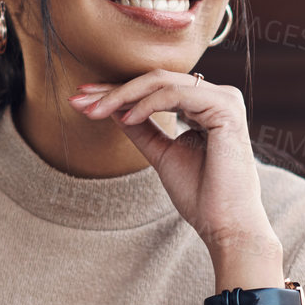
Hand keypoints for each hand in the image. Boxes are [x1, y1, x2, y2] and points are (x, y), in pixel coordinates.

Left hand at [69, 68, 279, 257]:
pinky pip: (176, 95)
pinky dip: (146, 104)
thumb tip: (111, 106)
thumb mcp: (161, 153)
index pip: (156, 89)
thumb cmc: (201, 196)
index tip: (83, 100)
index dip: (117, 91)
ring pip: (162, 82)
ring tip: (94, 111)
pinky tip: (124, 117)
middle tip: (78, 99)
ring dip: (122, 94)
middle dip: (112, 89)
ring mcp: (225, 99)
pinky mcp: (226, 108)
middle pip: (156, 80)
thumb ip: (141, 127)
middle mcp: (218, 96)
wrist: (225, 225)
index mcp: (207, 105)